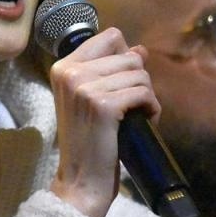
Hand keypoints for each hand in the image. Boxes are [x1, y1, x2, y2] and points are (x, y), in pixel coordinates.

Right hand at [47, 28, 159, 216]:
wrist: (81, 179)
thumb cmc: (88, 141)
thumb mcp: (92, 99)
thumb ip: (110, 71)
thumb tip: (139, 50)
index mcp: (63, 68)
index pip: (110, 37)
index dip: (125, 57)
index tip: (122, 83)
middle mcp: (70, 73)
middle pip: (129, 56)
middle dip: (139, 80)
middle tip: (132, 106)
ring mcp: (85, 88)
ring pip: (140, 73)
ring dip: (147, 96)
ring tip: (137, 116)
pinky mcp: (103, 105)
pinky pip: (144, 92)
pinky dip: (152, 108)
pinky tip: (144, 122)